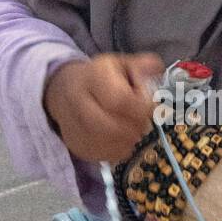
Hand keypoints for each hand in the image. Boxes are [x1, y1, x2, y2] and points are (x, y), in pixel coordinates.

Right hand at [43, 51, 163, 163]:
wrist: (64, 92)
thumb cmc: (100, 78)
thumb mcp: (121, 65)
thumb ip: (142, 66)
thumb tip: (157, 68)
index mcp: (92, 78)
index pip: (121, 100)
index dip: (142, 106)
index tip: (149, 103)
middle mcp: (79, 104)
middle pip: (116, 127)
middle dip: (137, 125)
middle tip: (142, 118)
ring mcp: (76, 130)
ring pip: (115, 144)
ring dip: (132, 138)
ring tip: (132, 125)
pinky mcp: (79, 148)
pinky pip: (110, 156)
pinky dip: (123, 148)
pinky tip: (122, 136)